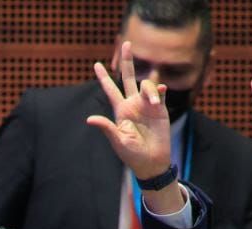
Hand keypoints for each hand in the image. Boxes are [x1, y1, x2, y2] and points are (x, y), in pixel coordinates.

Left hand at [86, 40, 171, 182]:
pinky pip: (160, 92)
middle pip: (129, 77)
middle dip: (127, 61)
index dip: (103, 77)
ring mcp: (147, 105)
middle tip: (126, 44)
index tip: (95, 65)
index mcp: (120, 110)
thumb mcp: (117, 141)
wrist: (152, 162)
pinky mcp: (160, 109)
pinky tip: (162, 91)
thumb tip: (89, 119)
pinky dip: (160, 90)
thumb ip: (106, 128)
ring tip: (155, 103)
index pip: (110, 90)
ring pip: (146, 85)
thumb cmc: (132, 155)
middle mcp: (133, 104)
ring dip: (150, 89)